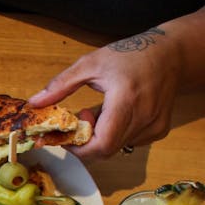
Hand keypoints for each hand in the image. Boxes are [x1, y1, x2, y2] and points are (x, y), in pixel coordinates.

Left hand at [28, 28, 183, 158]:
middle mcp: (143, 116)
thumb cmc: (130, 55)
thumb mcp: (91, 63)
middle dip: (85, 141)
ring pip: (116, 148)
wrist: (171, 54)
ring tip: (101, 112)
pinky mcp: (159, 130)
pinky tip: (117, 115)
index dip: (79, 148)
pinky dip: (116, 135)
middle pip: (106, 150)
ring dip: (100, 137)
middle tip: (83, 117)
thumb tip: (35, 103)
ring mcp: (154, 126)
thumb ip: (61, 85)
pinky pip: (129, 143)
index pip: (101, 144)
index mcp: (126, 100)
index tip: (66, 135)